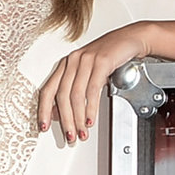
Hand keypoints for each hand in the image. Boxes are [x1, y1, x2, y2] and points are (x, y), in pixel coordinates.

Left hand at [38, 23, 149, 145]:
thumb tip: (61, 113)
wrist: (131, 38)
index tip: (44, 126)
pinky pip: (92, 89)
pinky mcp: (101, 61)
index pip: (47, 90)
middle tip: (69, 136)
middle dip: (65, 120)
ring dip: (78, 118)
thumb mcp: (88, 72)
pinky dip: (91, 108)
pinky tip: (91, 119)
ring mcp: (86, 60)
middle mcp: (72, 61)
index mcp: (65, 64)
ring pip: (76, 95)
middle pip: (62, 96)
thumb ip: (75, 88)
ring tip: (82, 132)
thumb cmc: (110, 55)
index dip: (44, 110)